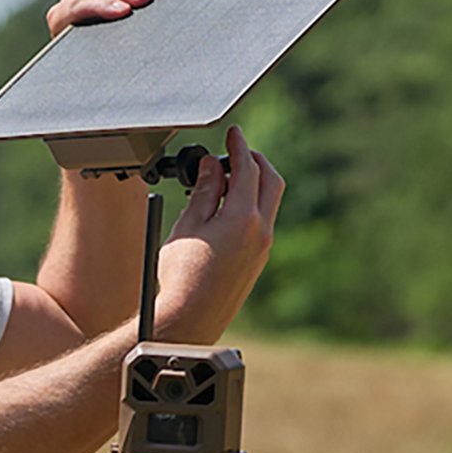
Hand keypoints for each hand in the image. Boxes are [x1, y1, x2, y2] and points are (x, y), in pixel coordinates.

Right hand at [154, 125, 284, 342]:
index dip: (239, 146)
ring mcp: (263, 248)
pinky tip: (227, 210)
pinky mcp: (258, 262)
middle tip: (237, 152)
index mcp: (242, 218)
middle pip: (271, 181)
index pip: (247, 168)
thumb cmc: (180, 277)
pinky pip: (263, 222)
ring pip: (269, 203)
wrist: (189, 320)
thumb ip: (202, 192)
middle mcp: (261, 231)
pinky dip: (251, 206)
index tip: (234, 132)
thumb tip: (211, 166)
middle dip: (256, 161)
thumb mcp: (187, 227)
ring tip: (227, 180)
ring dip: (255, 184)